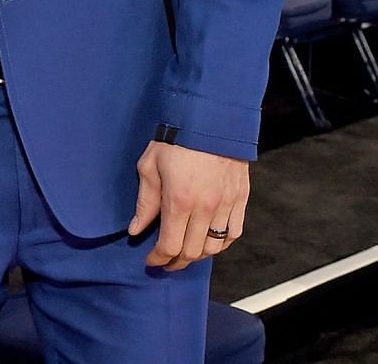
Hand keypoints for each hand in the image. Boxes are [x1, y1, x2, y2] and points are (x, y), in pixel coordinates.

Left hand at [129, 141, 249, 270]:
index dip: (158, 259)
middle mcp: (205, 208)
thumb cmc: (178, 137)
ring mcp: (226, 203)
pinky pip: (234, 232)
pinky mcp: (241, 197)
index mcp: (179, 201)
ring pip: (213, 247)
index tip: (150, 259)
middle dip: (175, 262)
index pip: (169, 246)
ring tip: (187, 251)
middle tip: (166, 260)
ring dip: (198, 254)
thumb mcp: (150, 165)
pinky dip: (222, 243)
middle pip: (191, 252)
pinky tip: (211, 240)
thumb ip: (145, 202)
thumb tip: (136, 229)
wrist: (212, 115)